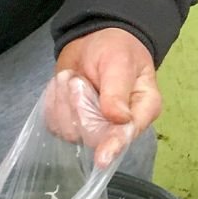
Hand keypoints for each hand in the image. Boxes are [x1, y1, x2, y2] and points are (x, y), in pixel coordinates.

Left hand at [55, 28, 161, 167]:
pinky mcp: (73, 125)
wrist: (92, 40)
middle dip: (79, 106)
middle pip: (95, 134)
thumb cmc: (115, 47)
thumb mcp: (120, 62)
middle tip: (77, 79)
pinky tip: (63, 87)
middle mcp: (120, 125)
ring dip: (64, 101)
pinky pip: (56, 124)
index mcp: (143, 108)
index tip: (103, 158)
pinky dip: (54, 103)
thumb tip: (119, 118)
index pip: (129, 132)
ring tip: (72, 78)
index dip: (115, 144)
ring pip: (72, 131)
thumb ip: (118, 90)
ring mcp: (95, 128)